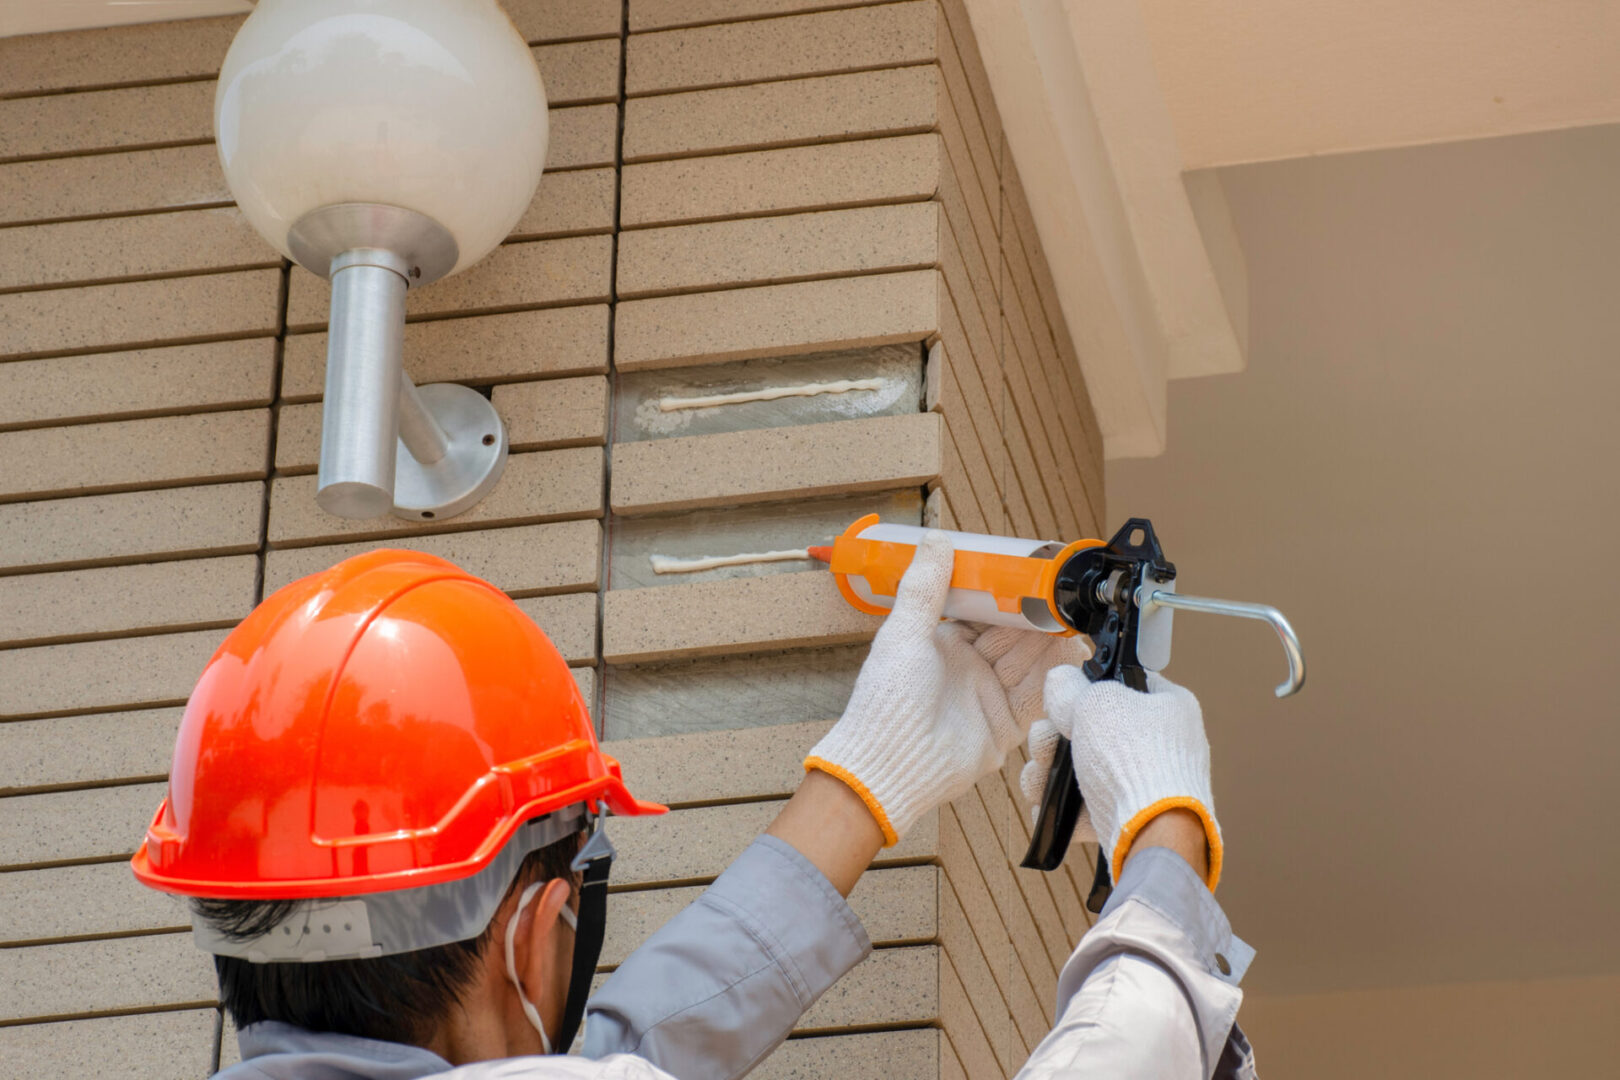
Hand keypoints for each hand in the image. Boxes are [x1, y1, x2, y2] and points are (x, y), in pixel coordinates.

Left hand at [805, 532, 1087, 844]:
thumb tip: (935, 540)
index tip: (1031, 574)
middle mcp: (970, 668)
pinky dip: (1052, 676)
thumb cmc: (886, 702)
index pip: (986, 611)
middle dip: (1033, 617)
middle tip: (1056, 598)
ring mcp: (989, 696)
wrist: (891, 764)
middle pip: (1014, 635)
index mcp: (945, 643)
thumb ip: (925, 587)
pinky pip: (1037, 696)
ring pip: (1029, 662)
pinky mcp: (1006, 726)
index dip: (1008, 594)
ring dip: (1046, 643)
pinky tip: (1066, 655)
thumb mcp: (903, 633)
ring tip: (1065, 622)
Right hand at [1021, 670, 1222, 889]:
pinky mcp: (1127, 820)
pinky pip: (1083, 808)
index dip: (1086, 688)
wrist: (1151, 832)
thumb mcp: (1097, 701)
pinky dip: (1061, 810)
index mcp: (1168, 706)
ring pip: (1080, 770)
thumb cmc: (1135, 758)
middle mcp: (1160, 745)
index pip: (1122, 684)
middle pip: (1091, 730)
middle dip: (1053, 738)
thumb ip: (1070, 686)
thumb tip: (1059, 681)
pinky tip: (1047, 810)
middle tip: (1043, 743)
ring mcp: (1143, 786)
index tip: (1064, 699)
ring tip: (1038, 782)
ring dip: (1048, 775)